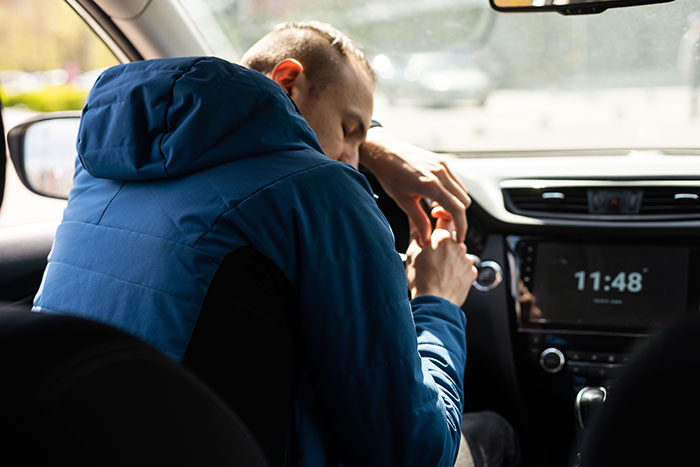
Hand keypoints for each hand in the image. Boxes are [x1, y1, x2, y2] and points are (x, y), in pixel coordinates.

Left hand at [360, 126, 470, 245]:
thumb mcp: (402, 201)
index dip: (461, 227)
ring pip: (462, 191)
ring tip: (435, 207)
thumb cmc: (390, 175)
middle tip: (439, 219)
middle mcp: (441, 173)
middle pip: (464, 201)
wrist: (384, 151)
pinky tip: (435, 195)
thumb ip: (418, 221)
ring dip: (455, 203)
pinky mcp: (441, 161)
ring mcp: (443, 165)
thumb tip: (426, 238)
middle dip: (457, 215)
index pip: (457, 209)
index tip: (458, 238)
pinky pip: (455, 181)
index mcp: (431, 185)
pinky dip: (451, 192)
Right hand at [405, 214, 477, 306]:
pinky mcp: (472, 273)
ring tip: (439, 270)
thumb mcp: (412, 253)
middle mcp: (458, 246)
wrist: (434, 304)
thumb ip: (416, 232)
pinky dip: (458, 269)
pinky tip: (447, 277)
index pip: (445, 217)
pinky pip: (466, 266)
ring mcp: (467, 260)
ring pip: (459, 253)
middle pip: (452, 237)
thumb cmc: (421, 281)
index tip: (437, 218)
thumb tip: (413, 218)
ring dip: (451, 257)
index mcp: (442, 238)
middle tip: (432, 256)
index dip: (440, 216)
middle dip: (444, 243)